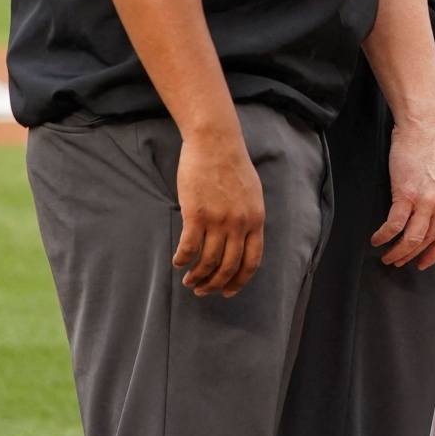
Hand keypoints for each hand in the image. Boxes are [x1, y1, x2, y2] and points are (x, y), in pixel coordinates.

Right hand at [172, 127, 265, 297]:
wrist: (217, 143)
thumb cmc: (232, 167)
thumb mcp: (252, 194)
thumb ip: (248, 218)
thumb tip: (241, 240)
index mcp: (256, 220)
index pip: (252, 261)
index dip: (239, 281)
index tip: (228, 292)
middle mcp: (240, 224)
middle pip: (228, 266)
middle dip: (215, 284)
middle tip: (202, 291)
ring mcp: (219, 220)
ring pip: (208, 261)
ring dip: (197, 277)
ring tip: (188, 281)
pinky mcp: (196, 214)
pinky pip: (188, 248)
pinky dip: (182, 260)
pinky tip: (178, 263)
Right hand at [372, 116, 434, 269]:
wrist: (424, 127)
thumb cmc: (432, 149)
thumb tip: (433, 219)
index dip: (433, 254)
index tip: (422, 264)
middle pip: (426, 241)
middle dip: (410, 256)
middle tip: (396, 261)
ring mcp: (426, 201)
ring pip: (411, 239)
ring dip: (396, 252)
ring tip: (385, 255)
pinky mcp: (406, 194)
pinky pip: (394, 225)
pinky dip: (384, 236)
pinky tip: (377, 239)